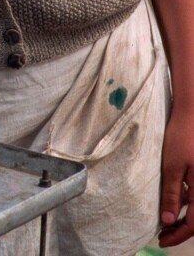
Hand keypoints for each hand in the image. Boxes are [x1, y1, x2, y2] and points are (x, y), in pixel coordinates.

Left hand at [158, 103, 193, 246]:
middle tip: (163, 234)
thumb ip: (171, 194)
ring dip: (185, 218)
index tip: (162, 240)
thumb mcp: (172, 166)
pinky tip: (175, 202)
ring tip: (166, 221)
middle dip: (181, 229)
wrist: (192, 113)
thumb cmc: (182, 137)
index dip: (177, 235)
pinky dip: (187, 204)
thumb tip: (167, 221)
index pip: (193, 224)